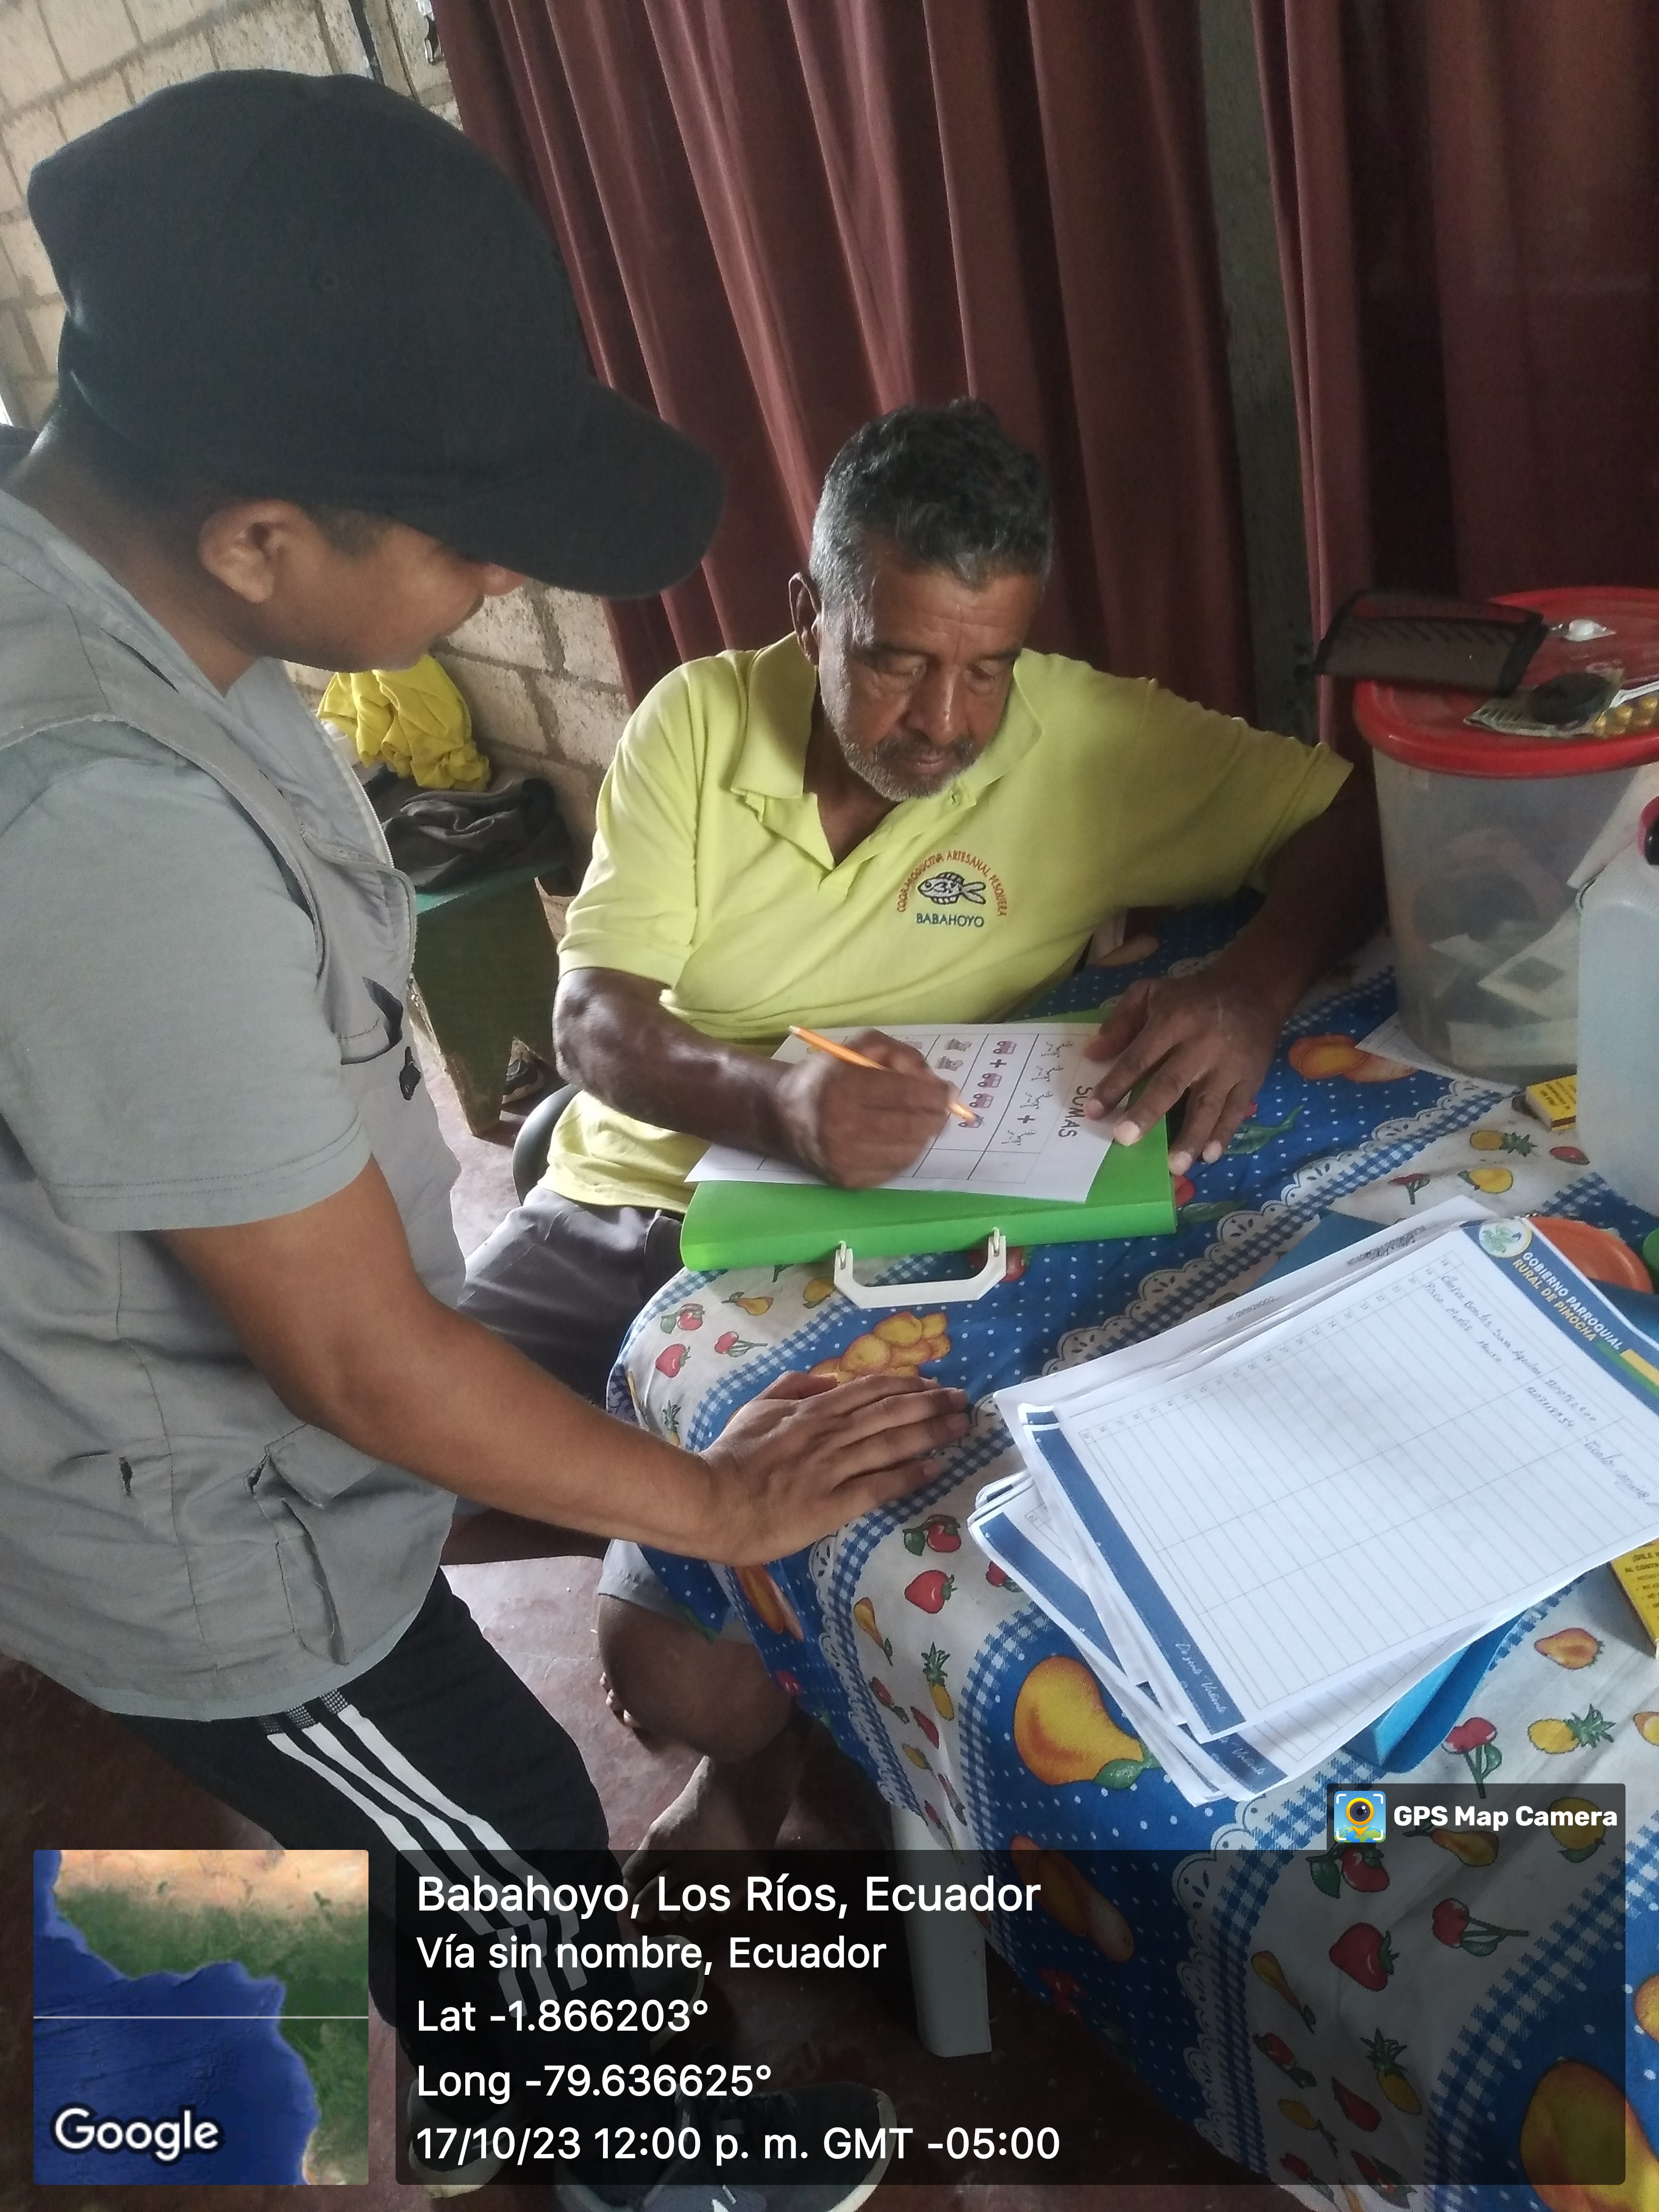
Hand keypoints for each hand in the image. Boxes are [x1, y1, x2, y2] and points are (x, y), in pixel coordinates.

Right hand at [698, 1370, 968, 1563]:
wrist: (711, 1500)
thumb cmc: (732, 1455)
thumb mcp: (757, 1407)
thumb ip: (792, 1387)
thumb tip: (827, 1379)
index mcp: (813, 1409)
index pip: (870, 1389)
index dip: (908, 1384)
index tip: (935, 1383)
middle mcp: (830, 1433)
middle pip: (890, 1412)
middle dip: (932, 1404)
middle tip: (964, 1401)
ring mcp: (833, 1468)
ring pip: (891, 1444)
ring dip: (930, 1433)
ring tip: (960, 1428)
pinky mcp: (832, 1504)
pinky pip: (878, 1487)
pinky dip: (908, 1476)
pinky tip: (934, 1469)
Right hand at [773, 1029, 953, 1187]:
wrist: (782, 1118)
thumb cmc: (825, 1079)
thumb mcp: (855, 1050)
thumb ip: (896, 1052)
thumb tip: (933, 1081)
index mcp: (843, 1089)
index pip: (905, 1093)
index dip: (934, 1092)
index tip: (948, 1090)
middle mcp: (842, 1128)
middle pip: (912, 1124)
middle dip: (934, 1114)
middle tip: (939, 1107)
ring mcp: (846, 1160)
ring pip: (910, 1149)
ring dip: (922, 1134)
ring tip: (917, 1121)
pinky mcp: (850, 1181)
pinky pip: (896, 1168)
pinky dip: (906, 1152)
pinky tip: (899, 1139)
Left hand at [1081, 961, 1290, 1173]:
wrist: (1253, 990)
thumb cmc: (1192, 996)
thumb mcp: (1151, 993)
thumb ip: (1120, 1022)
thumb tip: (1091, 1054)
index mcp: (1173, 1021)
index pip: (1139, 1057)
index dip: (1116, 1084)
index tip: (1093, 1111)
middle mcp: (1201, 1046)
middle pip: (1171, 1084)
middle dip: (1147, 1113)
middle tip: (1124, 1140)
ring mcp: (1229, 1066)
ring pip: (1207, 1105)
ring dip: (1190, 1137)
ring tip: (1173, 1166)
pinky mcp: (1251, 1079)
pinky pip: (1236, 1111)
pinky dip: (1223, 1135)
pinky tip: (1209, 1157)